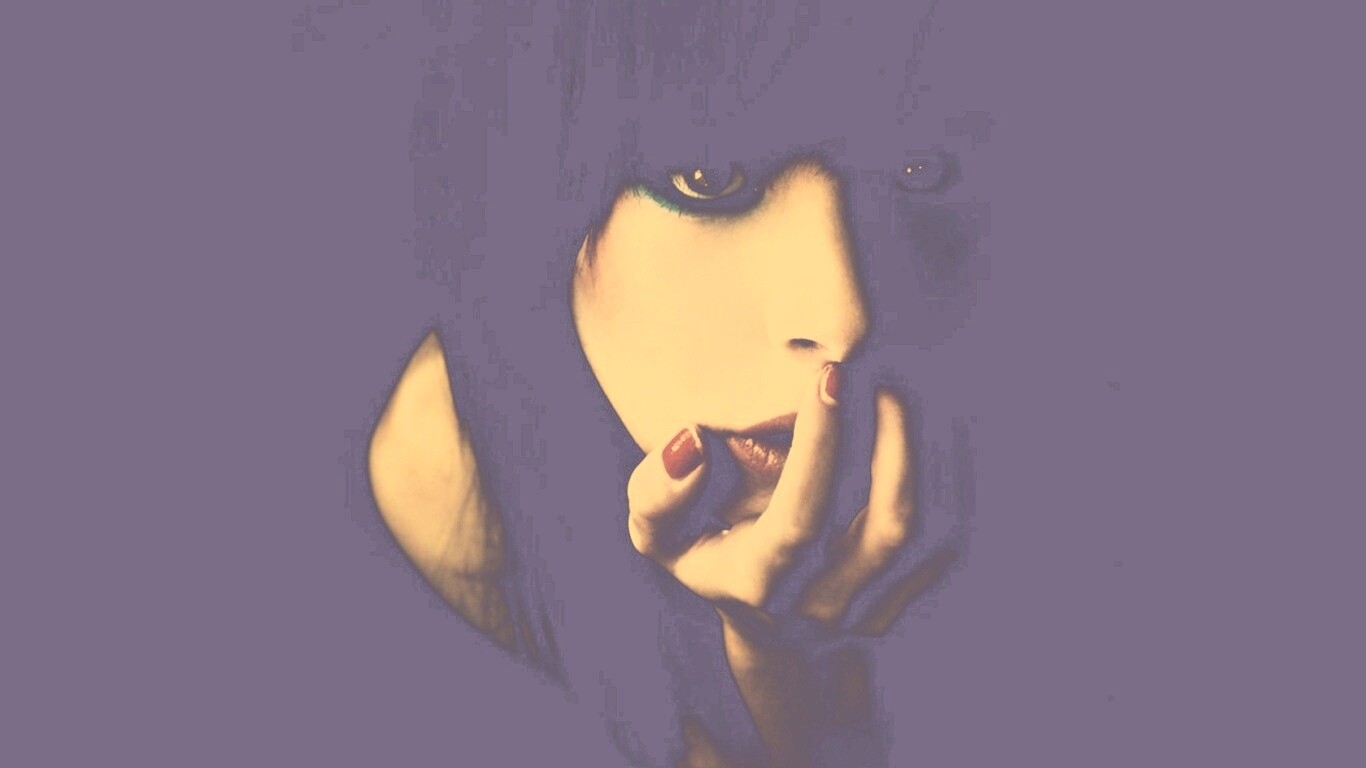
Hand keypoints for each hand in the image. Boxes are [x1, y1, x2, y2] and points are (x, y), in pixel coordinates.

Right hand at [627, 364, 953, 638]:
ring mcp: (862, 611)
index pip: (799, 518)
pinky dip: (940, 484)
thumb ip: (657, 493)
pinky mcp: (898, 606)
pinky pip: (939, 544)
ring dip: (918, 459)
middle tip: (880, 377)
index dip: (820, 447)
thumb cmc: (707, 558)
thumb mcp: (659, 536)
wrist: (768, 633)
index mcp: (756, 583)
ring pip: (917, 534)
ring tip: (899, 397)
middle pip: (883, 528)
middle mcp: (816, 606)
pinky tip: (923, 434)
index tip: (827, 379)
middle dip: (891, 444)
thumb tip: (693, 443)